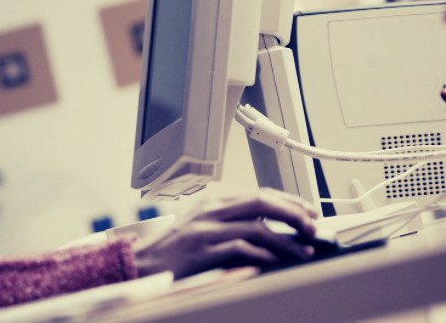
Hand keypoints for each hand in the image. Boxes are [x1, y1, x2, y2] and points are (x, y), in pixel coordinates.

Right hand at [132, 188, 318, 278]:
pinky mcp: (202, 251)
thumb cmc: (176, 250)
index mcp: (214, 204)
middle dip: (293, 214)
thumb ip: (232, 223)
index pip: (259, 194)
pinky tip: (274, 260)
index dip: (289, 201)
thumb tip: (272, 229)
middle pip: (261, 203)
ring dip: (285, 240)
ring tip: (301, 250)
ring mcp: (205, 231)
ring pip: (256, 227)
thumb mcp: (204, 227)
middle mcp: (211, 212)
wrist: (145, 264)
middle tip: (312, 227)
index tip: (309, 211)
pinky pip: (239, 248)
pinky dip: (262, 254)